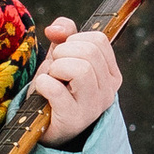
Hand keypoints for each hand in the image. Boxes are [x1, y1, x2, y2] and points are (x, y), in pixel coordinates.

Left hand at [36, 15, 120, 144]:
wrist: (45, 123)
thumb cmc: (57, 87)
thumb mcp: (62, 57)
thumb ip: (64, 35)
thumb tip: (55, 29)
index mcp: (111, 75)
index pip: (99, 40)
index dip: (75, 39)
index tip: (65, 53)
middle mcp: (108, 91)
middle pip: (89, 52)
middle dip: (63, 53)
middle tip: (55, 67)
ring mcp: (93, 107)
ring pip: (80, 69)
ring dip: (55, 68)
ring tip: (51, 78)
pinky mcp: (73, 119)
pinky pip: (57, 90)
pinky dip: (44, 84)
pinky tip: (43, 89)